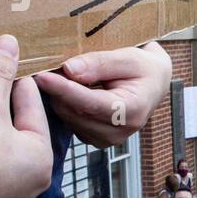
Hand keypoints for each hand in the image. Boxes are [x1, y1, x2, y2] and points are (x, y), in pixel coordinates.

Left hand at [33, 43, 171, 147]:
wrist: (154, 84)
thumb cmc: (144, 68)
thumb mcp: (128, 57)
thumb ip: (99, 63)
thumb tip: (70, 70)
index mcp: (132, 110)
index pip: (90, 103)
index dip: (64, 90)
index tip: (42, 77)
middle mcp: (120, 131)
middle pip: (75, 113)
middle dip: (59, 91)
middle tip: (53, 68)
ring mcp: (108, 139)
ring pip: (69, 119)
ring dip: (61, 98)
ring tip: (68, 79)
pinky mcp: (97, 140)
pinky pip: (71, 124)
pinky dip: (67, 107)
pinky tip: (74, 93)